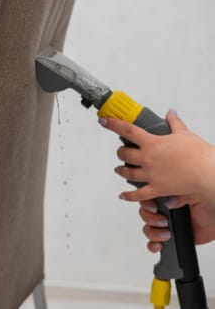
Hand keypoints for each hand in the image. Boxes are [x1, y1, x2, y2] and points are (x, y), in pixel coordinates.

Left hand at [99, 110, 214, 205]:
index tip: (104, 121)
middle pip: (124, 154)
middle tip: (121, 151)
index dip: (113, 124)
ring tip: (119, 169)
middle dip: (120, 152)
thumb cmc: (199, 154)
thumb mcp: (185, 134)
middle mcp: (147, 158)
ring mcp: (150, 175)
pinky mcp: (156, 189)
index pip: (127, 130)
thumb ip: (174, 123)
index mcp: (152, 143)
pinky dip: (128, 196)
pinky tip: (123, 195)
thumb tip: (171, 113)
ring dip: (121, 170)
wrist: (207, 172)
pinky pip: (138, 195)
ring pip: (127, 173)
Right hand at [139, 199, 214, 250]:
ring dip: (152, 233)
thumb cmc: (212, 203)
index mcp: (168, 197)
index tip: (153, 208)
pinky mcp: (171, 238)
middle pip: (145, 214)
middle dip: (150, 218)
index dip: (147, 203)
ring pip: (147, 228)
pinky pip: (154, 243)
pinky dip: (153, 245)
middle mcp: (165, 210)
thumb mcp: (195, 194)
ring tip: (166, 234)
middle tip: (163, 221)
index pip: (148, 198)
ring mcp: (167, 225)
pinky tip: (159, 245)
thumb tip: (168, 202)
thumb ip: (180, 196)